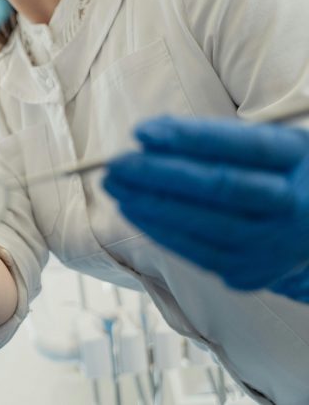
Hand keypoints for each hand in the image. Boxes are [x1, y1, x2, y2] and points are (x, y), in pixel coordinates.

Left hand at [104, 116, 308, 299]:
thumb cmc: (275, 173)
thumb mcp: (263, 142)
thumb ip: (214, 137)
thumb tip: (147, 138)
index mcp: (301, 161)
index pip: (246, 146)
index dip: (191, 138)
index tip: (141, 131)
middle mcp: (295, 206)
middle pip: (222, 188)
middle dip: (161, 174)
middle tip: (115, 163)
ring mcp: (275, 245)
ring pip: (207, 225)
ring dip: (151, 204)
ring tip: (115, 185)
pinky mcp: (251, 273)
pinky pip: (199, 253)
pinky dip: (162, 231)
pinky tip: (134, 210)